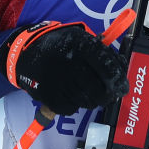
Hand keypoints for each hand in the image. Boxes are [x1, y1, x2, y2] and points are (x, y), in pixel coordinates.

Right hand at [0, 21, 127, 115]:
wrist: (25, 53)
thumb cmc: (59, 47)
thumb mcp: (79, 39)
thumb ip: (101, 52)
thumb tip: (122, 68)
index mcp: (79, 44)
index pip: (107, 65)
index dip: (118, 79)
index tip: (122, 87)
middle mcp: (68, 62)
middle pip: (98, 89)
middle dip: (107, 96)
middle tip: (108, 96)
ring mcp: (57, 80)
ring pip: (86, 101)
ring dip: (91, 100)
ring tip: (86, 92)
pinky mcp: (48, 95)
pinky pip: (71, 108)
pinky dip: (74, 105)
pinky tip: (70, 94)